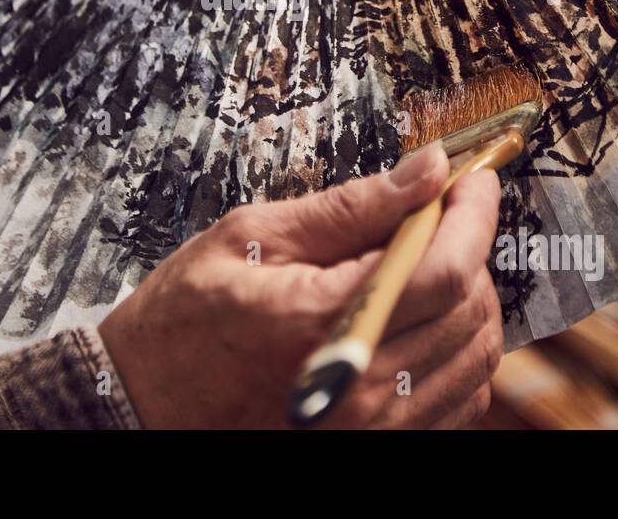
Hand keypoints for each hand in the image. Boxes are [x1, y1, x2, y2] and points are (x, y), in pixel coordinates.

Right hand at [98, 142, 503, 427]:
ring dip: (470, 299)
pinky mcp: (374, 446)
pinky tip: (421, 319)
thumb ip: (348, 207)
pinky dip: (458, 353)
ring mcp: (370, 428)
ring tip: (429, 263)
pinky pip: (457, 402)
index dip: (473, 212)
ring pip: (476, 358)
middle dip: (472, 247)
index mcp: (322, 319)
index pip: (443, 266)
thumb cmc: (182, 321)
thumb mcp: (251, 238)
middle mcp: (356, 383)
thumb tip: (421, 171)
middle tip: (441, 213)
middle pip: (470, 310)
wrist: (141, 405)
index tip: (472, 176)